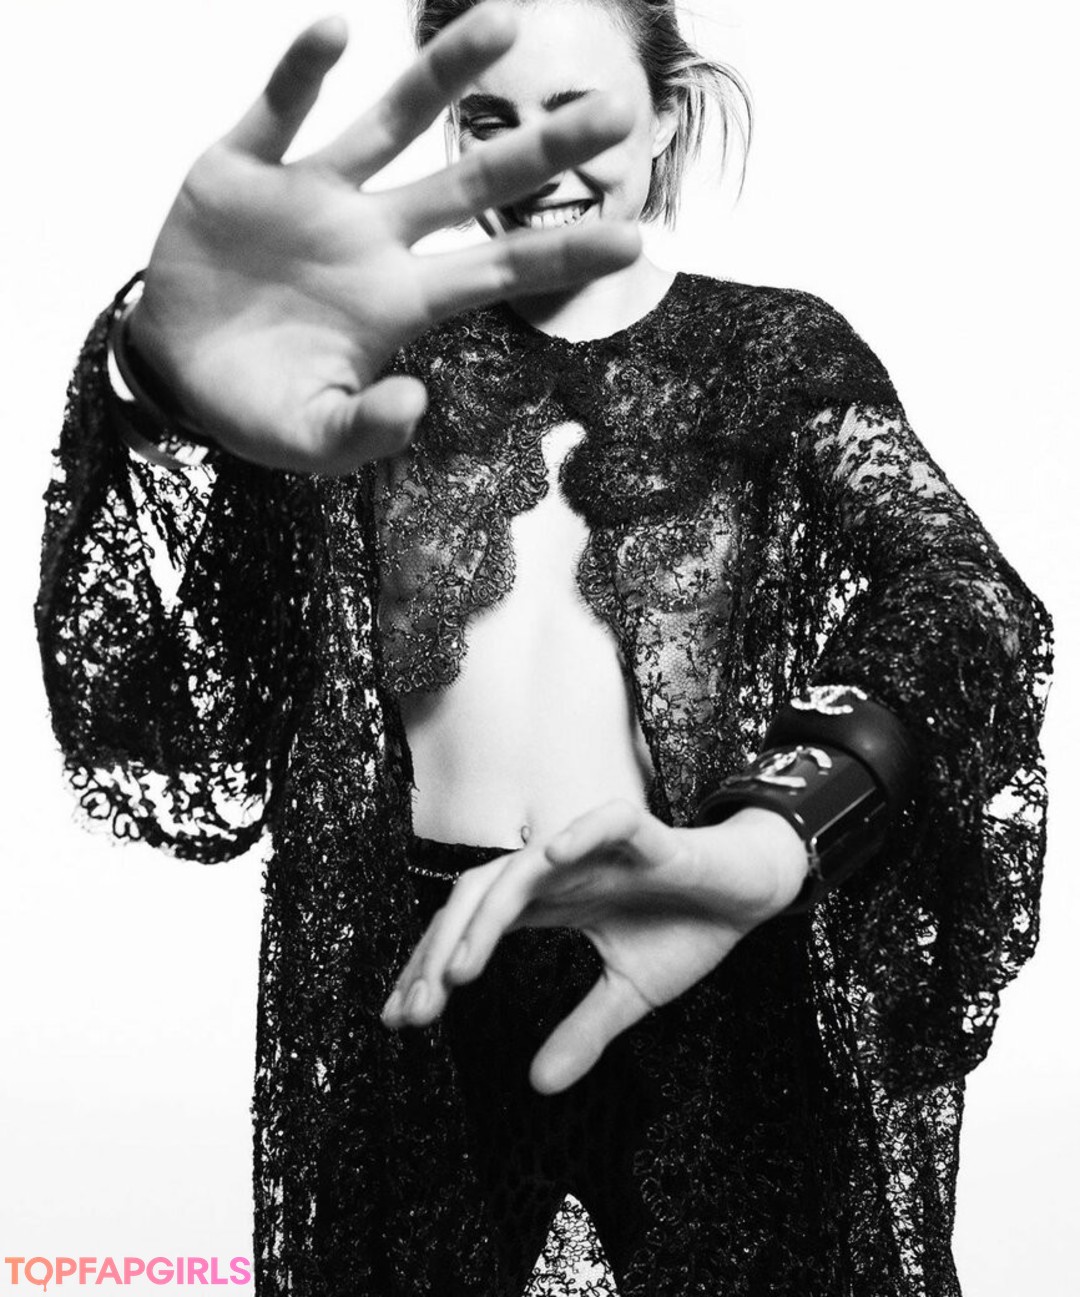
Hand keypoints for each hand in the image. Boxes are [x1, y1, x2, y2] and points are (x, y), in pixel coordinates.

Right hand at [127, 3, 640, 474]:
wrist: (175, 370)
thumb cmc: (258, 407)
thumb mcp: (309, 438)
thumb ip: (364, 430)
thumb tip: (417, 402)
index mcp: (397, 302)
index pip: (497, 268)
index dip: (564, 252)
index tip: (633, 235)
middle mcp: (371, 238)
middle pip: (471, 183)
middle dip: (542, 148)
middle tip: (615, 109)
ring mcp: (313, 196)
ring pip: (390, 121)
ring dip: (443, 73)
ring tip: (505, 20)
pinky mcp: (244, 169)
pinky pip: (280, 110)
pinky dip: (302, 71)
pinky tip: (335, 30)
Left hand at [381, 801, 807, 1093]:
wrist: (752, 892)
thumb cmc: (687, 929)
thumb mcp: (631, 996)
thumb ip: (583, 1030)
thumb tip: (537, 1085)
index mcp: (549, 902)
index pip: (472, 927)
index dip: (432, 968)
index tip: (400, 1020)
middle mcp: (561, 871)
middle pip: (479, 897)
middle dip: (440, 952)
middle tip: (416, 1011)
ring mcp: (599, 849)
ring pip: (525, 867)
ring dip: (488, 913)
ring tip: (461, 967)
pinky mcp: (648, 835)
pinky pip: (607, 823)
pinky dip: (579, 834)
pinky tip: (550, 856)